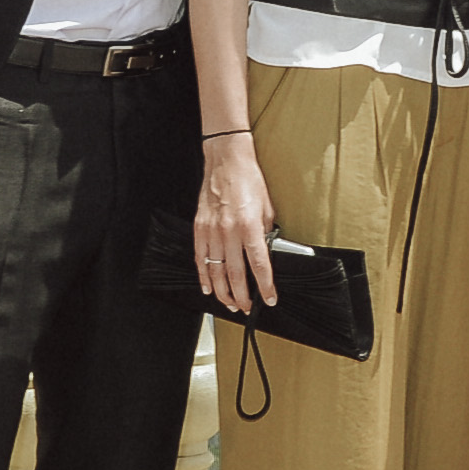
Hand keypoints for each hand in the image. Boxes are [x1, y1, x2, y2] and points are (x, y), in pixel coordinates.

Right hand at [195, 135, 276, 309]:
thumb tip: (266, 252)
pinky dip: (203, 276)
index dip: (264, 286)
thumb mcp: (267, 208)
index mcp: (249, 226)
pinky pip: (200, 258)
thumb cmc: (248, 180)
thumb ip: (266, 233)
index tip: (269, 299)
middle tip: (245, 308)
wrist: (226, 161)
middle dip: (241, 296)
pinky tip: (208, 287)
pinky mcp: (199, 228)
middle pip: (234, 274)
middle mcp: (229, 231)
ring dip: (222, 291)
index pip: (259, 265)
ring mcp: (211, 231)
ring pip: (215, 271)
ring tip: (229, 304)